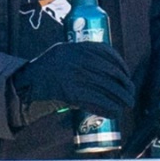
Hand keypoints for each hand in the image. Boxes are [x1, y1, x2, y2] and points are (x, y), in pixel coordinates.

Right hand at [6, 41, 133, 128]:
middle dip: (125, 85)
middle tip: (131, 94)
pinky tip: (114, 113)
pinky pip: (95, 101)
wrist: (28, 81)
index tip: (126, 75)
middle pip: (111, 73)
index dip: (121, 66)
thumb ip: (85, 53)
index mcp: (79, 47)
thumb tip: (111, 66)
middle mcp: (79, 60)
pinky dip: (107, 108)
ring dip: (120, 98)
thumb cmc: (49, 67)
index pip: (109, 54)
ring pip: (106, 88)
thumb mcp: (66, 50)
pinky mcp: (71, 92)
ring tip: (127, 104)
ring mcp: (75, 76)